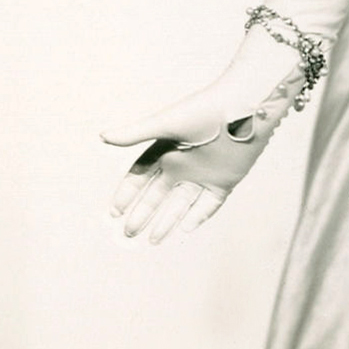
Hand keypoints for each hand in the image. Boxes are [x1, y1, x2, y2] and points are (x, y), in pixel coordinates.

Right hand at [101, 26, 309, 244]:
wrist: (245, 108)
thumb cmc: (204, 110)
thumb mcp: (166, 123)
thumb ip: (136, 134)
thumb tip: (103, 137)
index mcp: (166, 149)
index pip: (141, 175)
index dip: (127, 193)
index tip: (114, 211)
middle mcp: (183, 164)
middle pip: (157, 195)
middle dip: (142, 213)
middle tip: (128, 232)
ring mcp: (204, 174)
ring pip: (181, 204)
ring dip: (166, 222)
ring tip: (151, 240)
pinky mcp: (225, 181)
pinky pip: (209, 204)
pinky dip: (197, 217)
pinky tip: (184, 230)